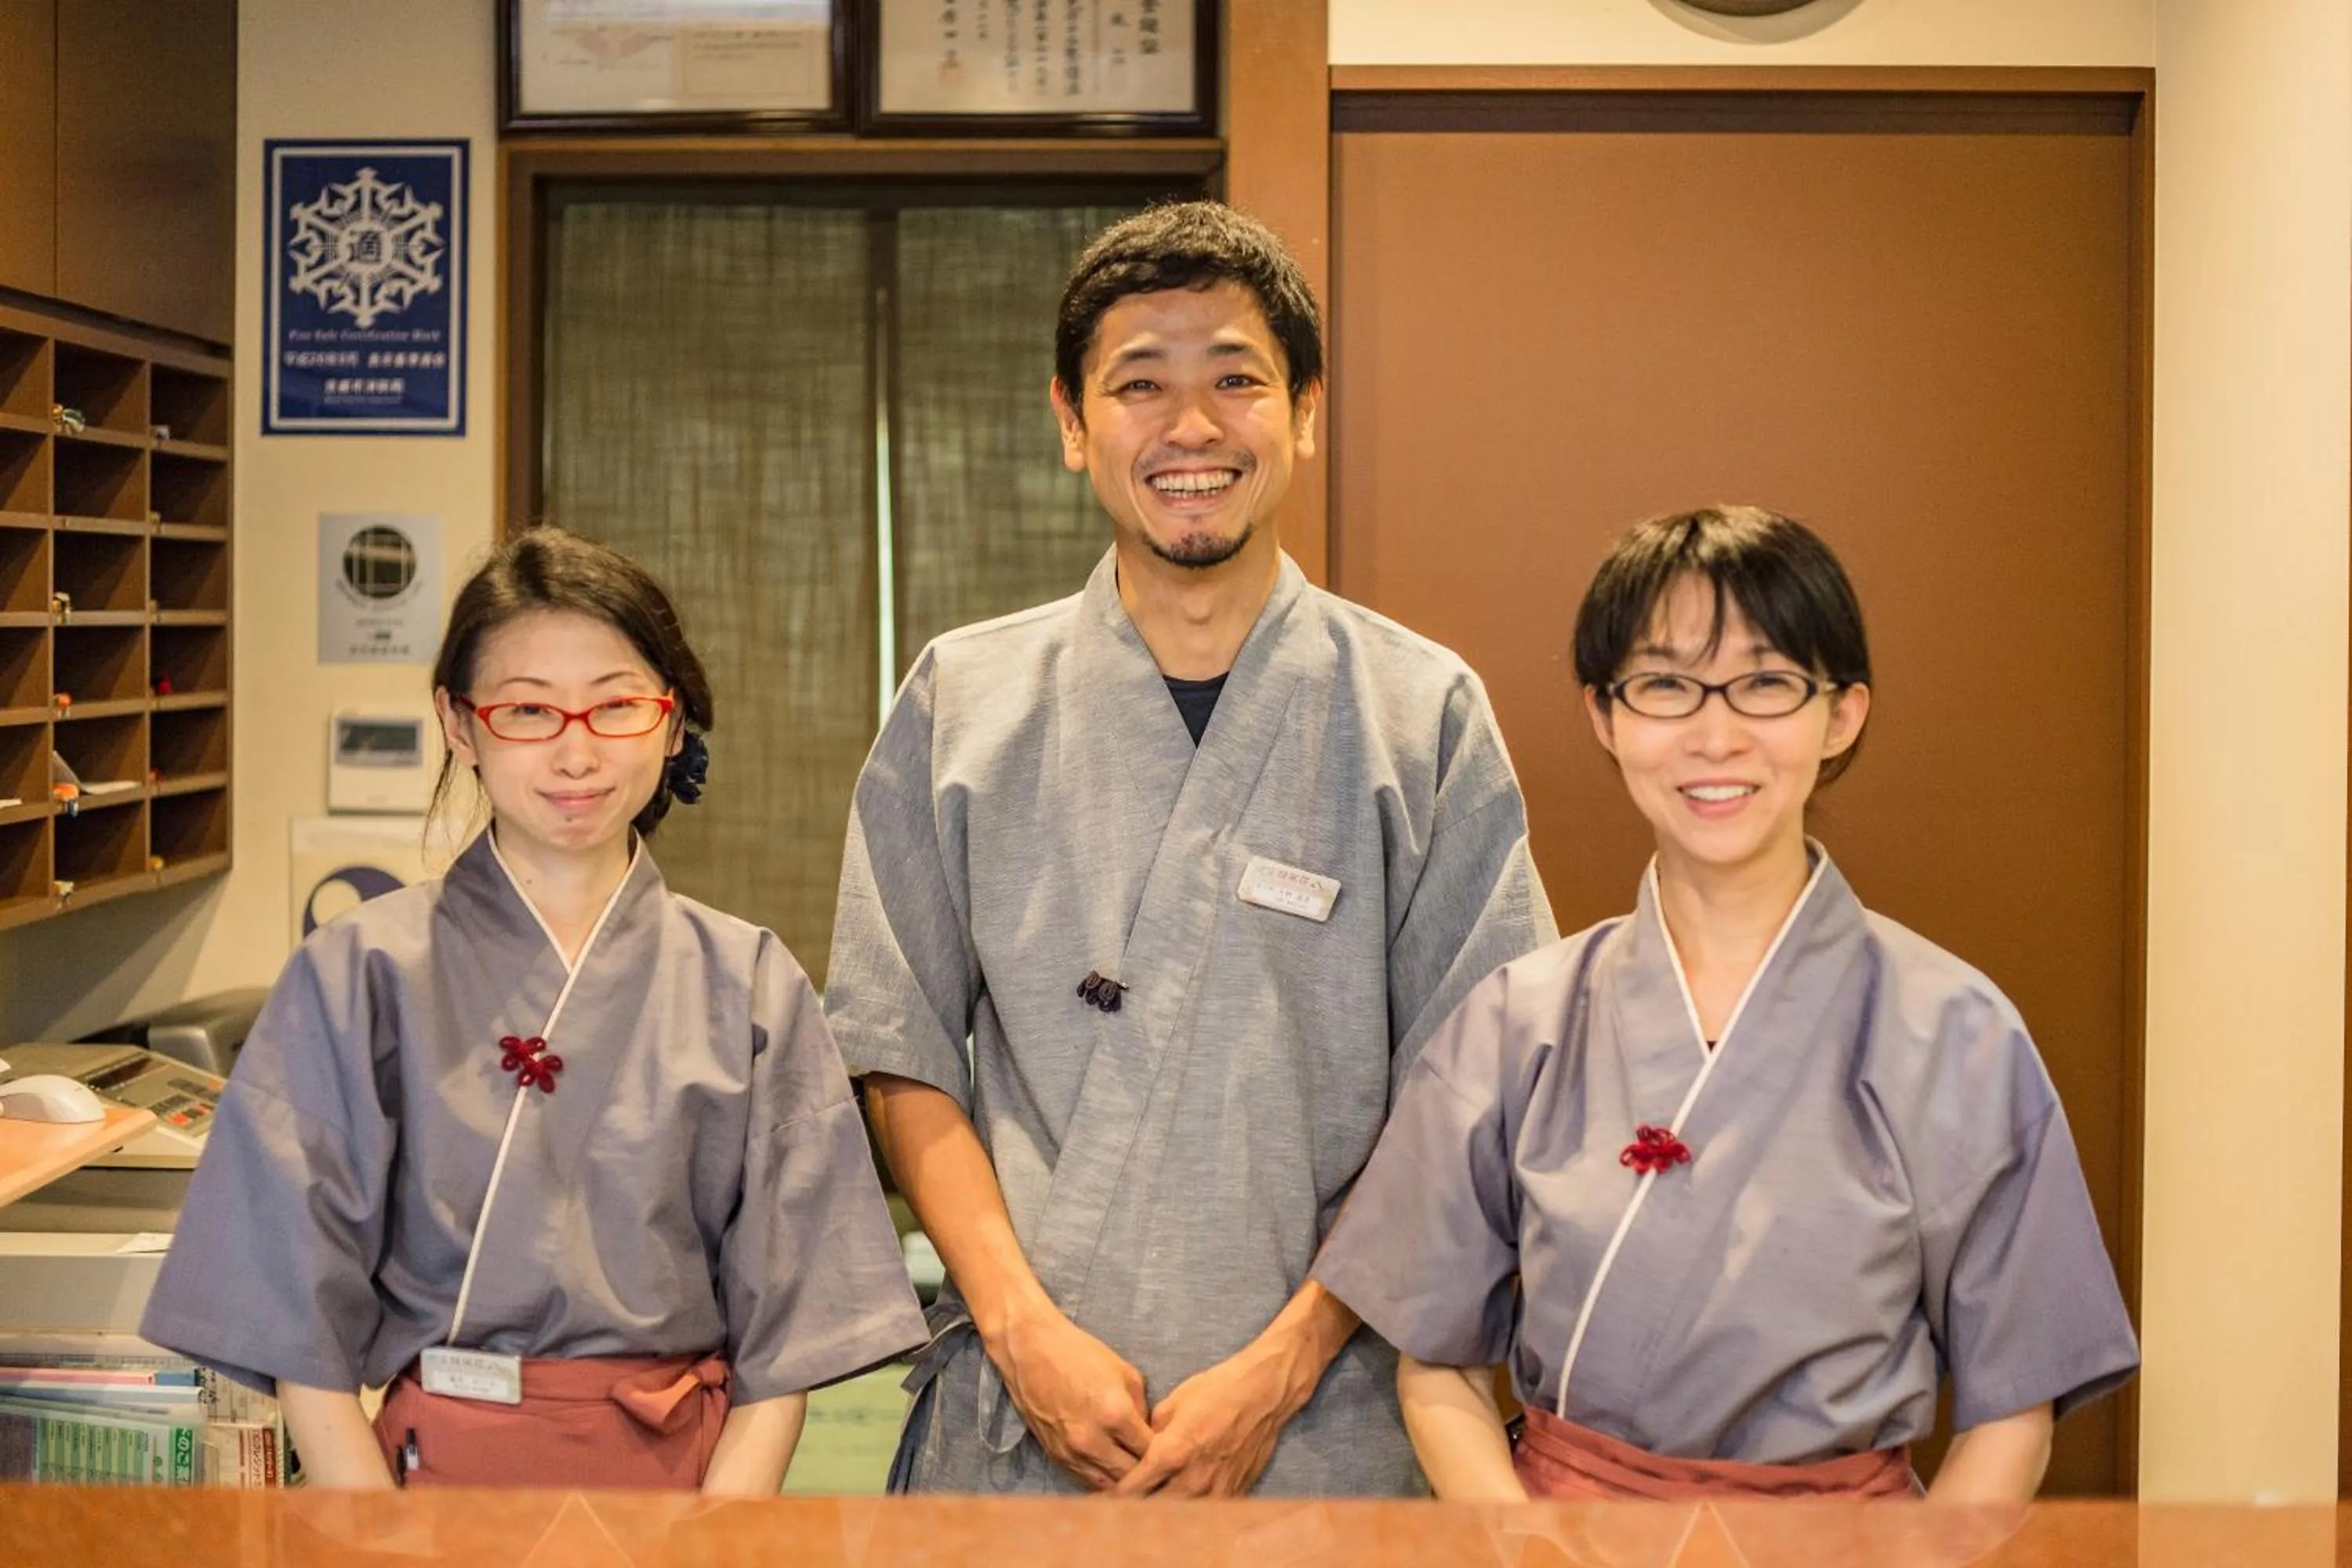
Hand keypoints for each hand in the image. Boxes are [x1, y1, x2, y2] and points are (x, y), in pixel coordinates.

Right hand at [985, 1302, 1154, 1490]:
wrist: (1032, 1350)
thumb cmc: (1081, 1355)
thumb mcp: (1126, 1374)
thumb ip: (1143, 1410)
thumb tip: (1150, 1436)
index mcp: (1115, 1414)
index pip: (1151, 1451)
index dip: (1164, 1451)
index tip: (1170, 1447)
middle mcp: (1092, 1439)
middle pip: (1132, 1475)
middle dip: (1147, 1470)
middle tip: (1157, 1463)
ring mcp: (1071, 1451)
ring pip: (1109, 1485)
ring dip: (1124, 1480)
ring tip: (1136, 1468)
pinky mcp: (1056, 1456)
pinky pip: (1087, 1481)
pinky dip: (1103, 1478)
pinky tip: (1112, 1467)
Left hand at [1112, 1335, 1308, 1497]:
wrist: (1263, 1393)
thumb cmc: (1217, 1390)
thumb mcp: (1172, 1405)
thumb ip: (1149, 1436)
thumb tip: (1137, 1454)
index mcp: (1172, 1453)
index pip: (1131, 1491)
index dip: (1113, 1497)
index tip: (1104, 1496)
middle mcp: (1193, 1479)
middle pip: (1151, 1512)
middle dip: (1133, 1510)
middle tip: (1120, 1506)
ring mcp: (1216, 1490)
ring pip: (1178, 1517)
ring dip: (1161, 1513)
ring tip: (1149, 1507)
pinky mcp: (1234, 1493)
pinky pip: (1204, 1512)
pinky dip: (1189, 1511)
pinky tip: (1181, 1502)